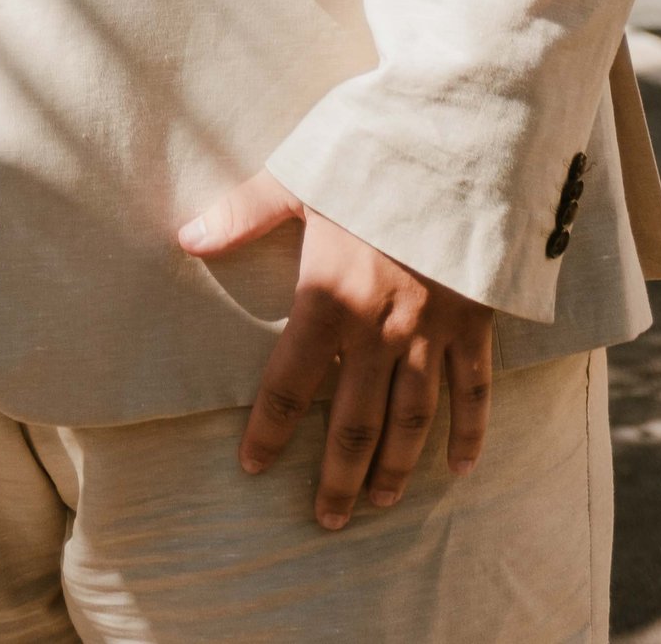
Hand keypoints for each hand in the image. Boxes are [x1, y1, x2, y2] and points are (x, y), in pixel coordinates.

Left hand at [180, 172, 492, 530]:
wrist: (458, 142)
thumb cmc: (372, 152)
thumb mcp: (301, 175)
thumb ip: (245, 212)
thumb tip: (186, 237)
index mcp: (329, 296)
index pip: (290, 384)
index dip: (270, 431)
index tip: (254, 467)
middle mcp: (380, 327)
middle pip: (355, 420)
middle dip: (339, 476)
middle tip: (327, 519)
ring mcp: (431, 329)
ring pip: (412, 417)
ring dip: (395, 465)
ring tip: (379, 502)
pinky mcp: (474, 320)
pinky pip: (473, 389)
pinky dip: (470, 431)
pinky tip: (460, 468)